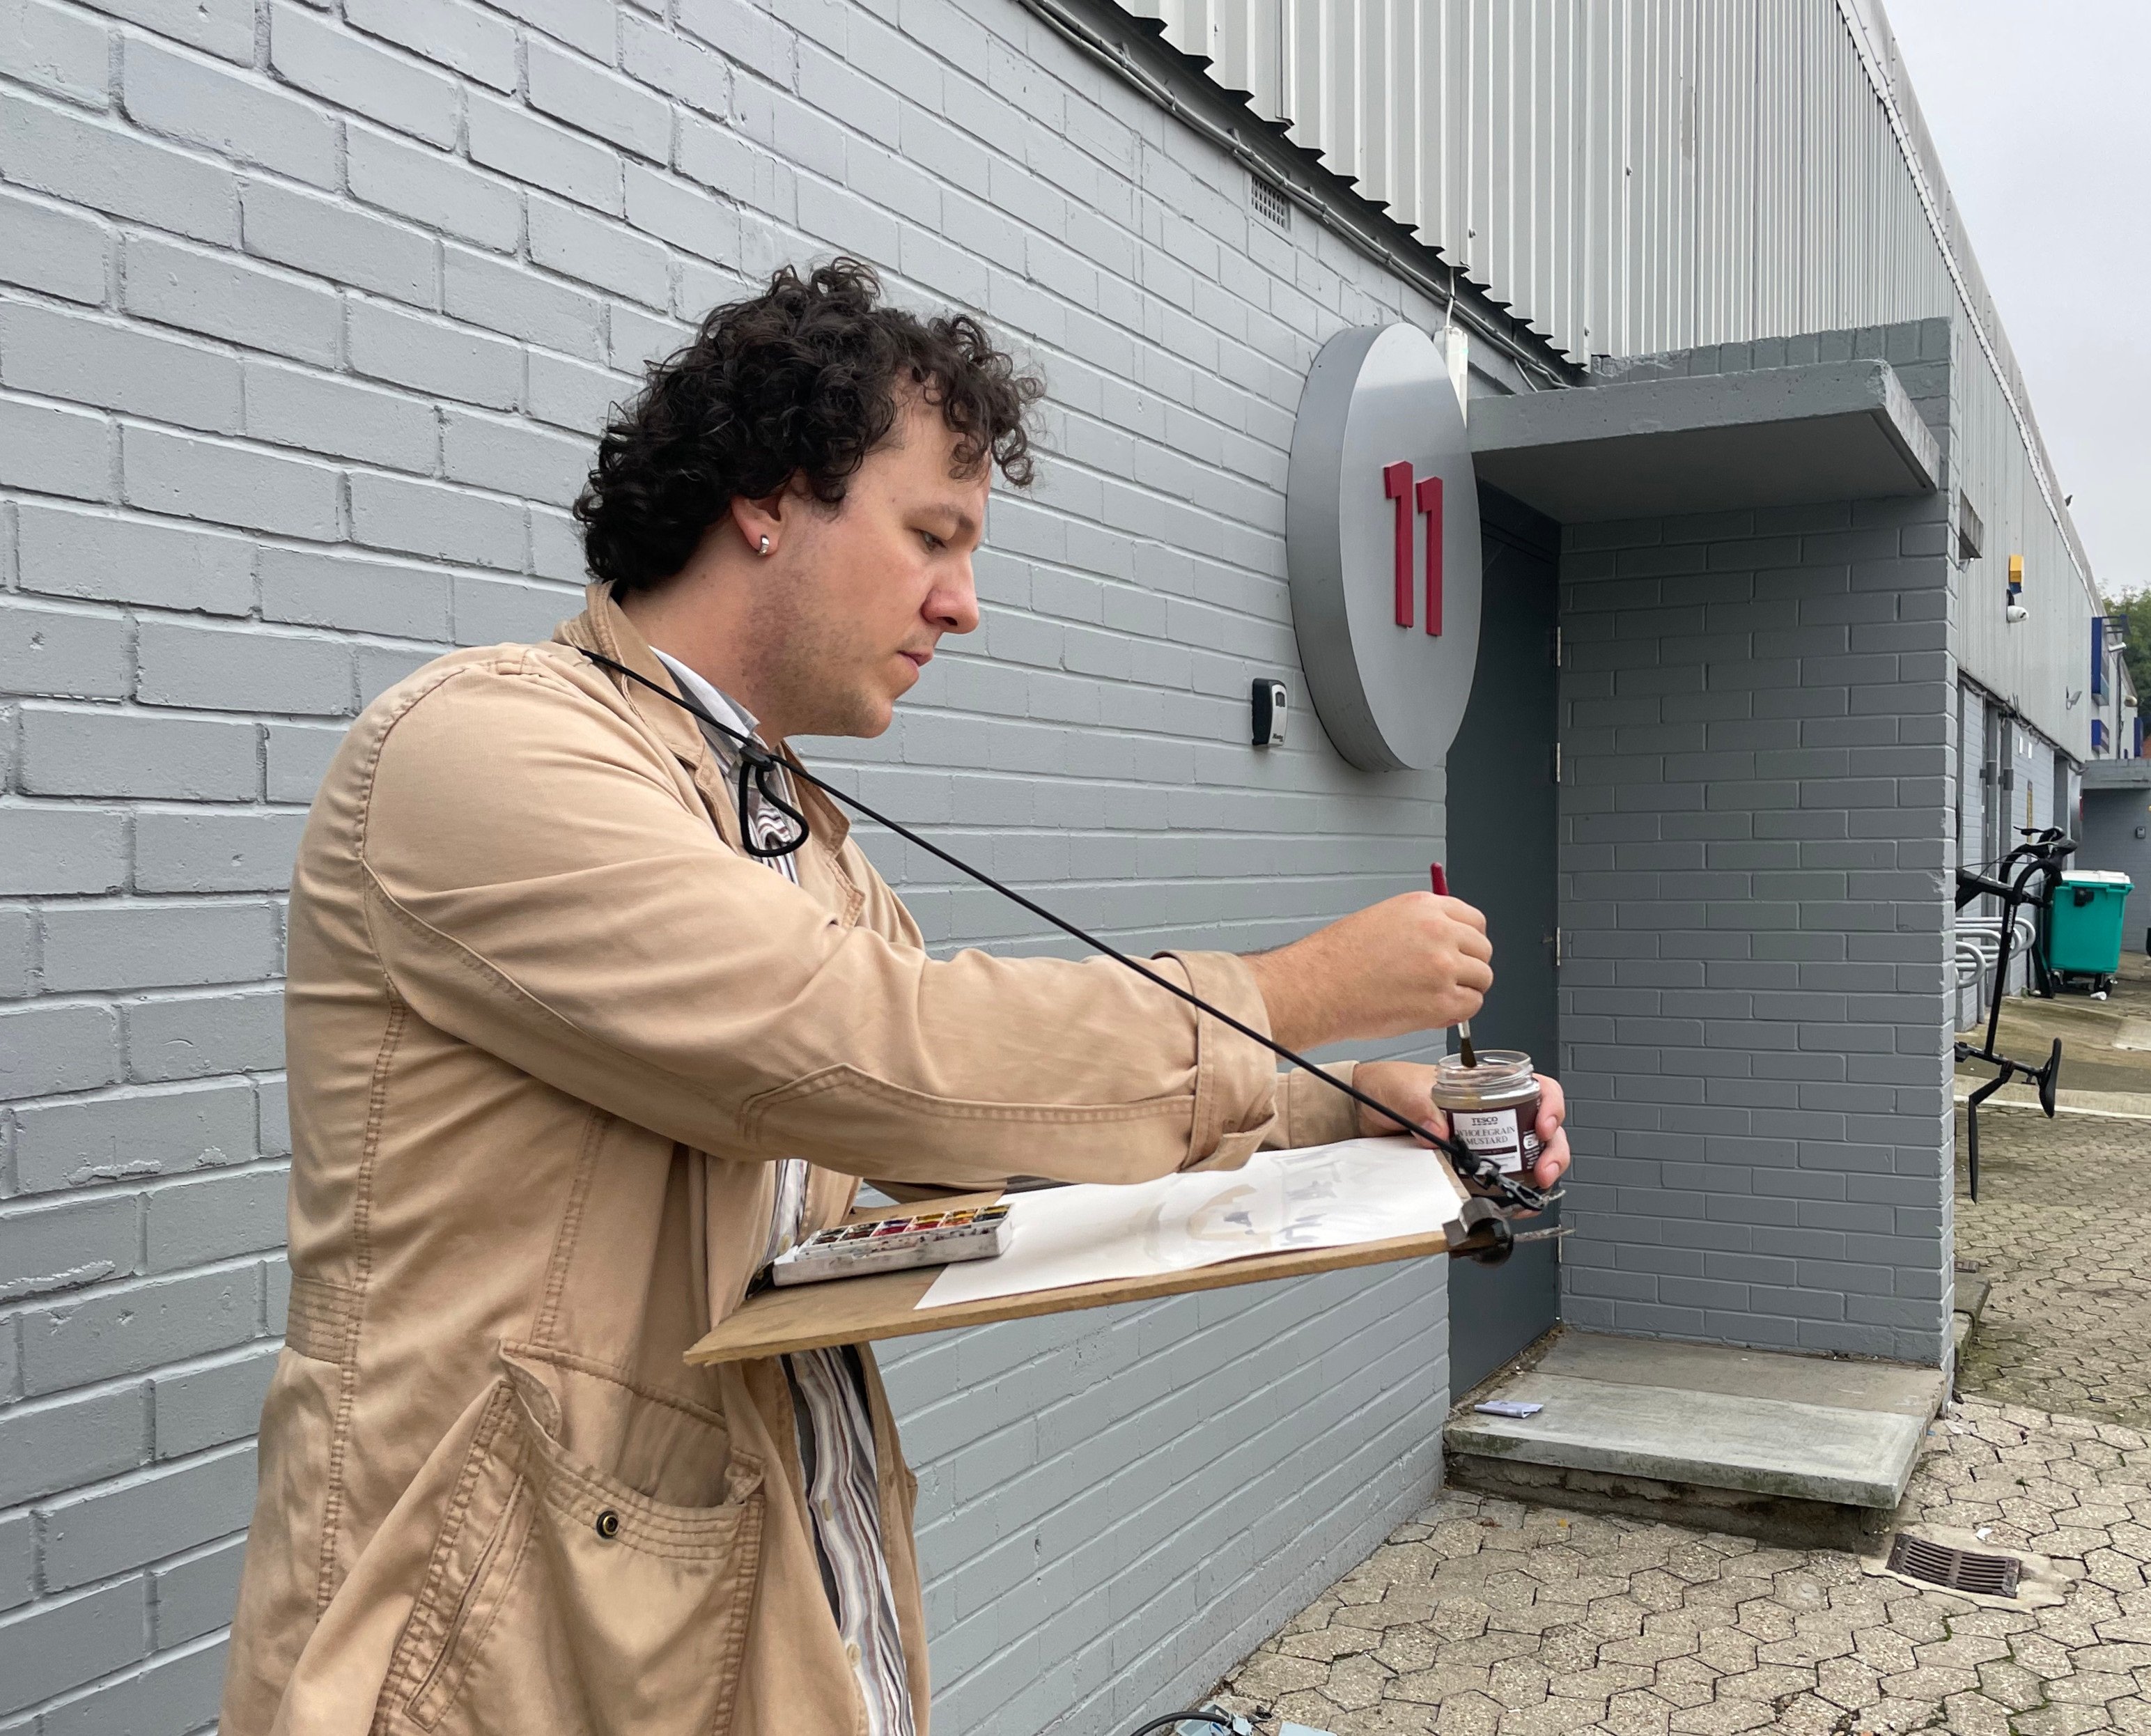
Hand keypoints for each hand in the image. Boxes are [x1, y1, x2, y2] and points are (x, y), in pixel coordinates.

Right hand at [1245, 893, 1492, 1050]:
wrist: (1318, 987)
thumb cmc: (1337, 959)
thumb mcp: (1383, 920)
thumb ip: (1421, 927)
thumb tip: (1447, 944)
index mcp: (1425, 907)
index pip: (1474, 920)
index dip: (1469, 940)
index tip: (1461, 952)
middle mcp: (1439, 932)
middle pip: (1483, 950)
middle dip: (1469, 966)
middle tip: (1446, 980)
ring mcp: (1444, 966)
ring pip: (1481, 979)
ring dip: (1465, 990)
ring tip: (1435, 997)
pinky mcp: (1442, 1001)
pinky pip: (1471, 1006)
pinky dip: (1458, 1012)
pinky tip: (1434, 1012)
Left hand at [1352, 1061, 1569, 1192]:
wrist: (1359, 1115)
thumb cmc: (1386, 1088)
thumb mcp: (1402, 1088)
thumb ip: (1419, 1104)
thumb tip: (1441, 1131)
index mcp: (1485, 1086)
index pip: (1536, 1088)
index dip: (1550, 1105)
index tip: (1543, 1126)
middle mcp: (1492, 1114)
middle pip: (1542, 1129)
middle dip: (1553, 1150)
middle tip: (1544, 1169)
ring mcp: (1484, 1143)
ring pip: (1530, 1158)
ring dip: (1540, 1176)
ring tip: (1534, 1190)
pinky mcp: (1470, 1169)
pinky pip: (1501, 1182)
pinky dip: (1514, 1195)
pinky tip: (1514, 1204)